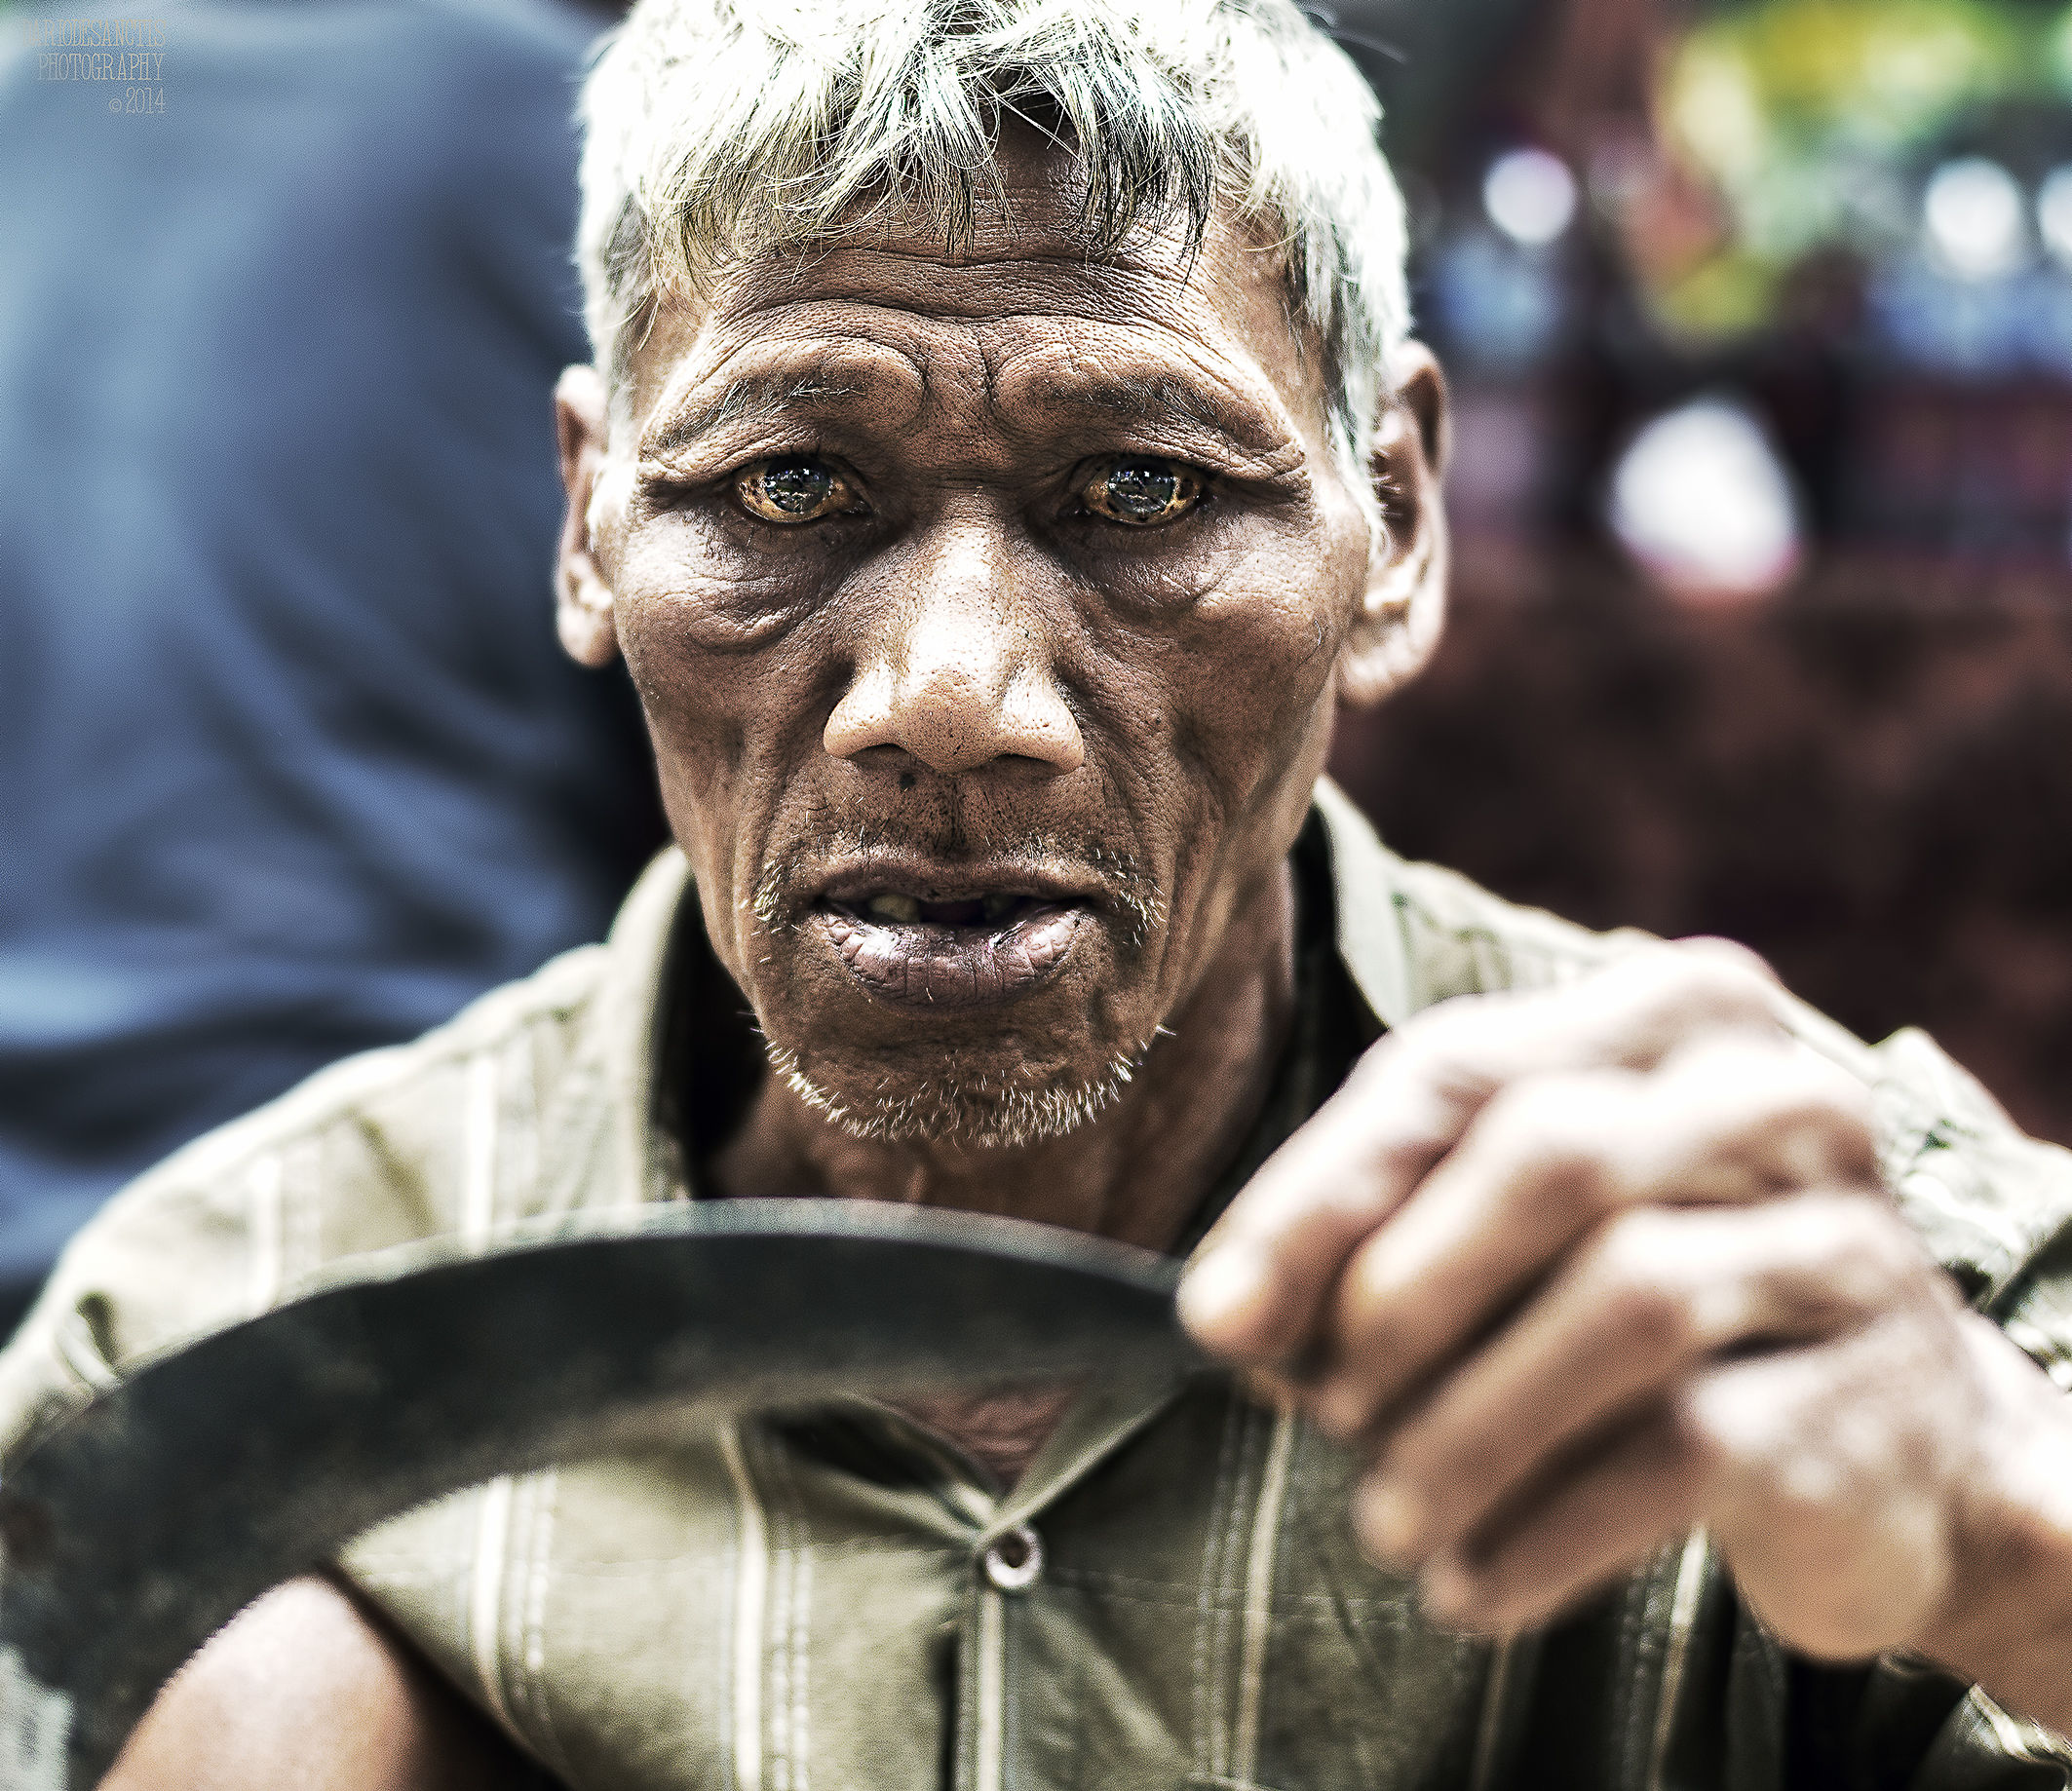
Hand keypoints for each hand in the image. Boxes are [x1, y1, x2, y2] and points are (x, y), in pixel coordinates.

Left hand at [1178, 944, 2037, 1663]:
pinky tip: (1472, 1584)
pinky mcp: (1875, 1384)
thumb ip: (1384, 1241)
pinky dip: (1546, 1529)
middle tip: (1318, 1417)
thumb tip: (1228, 1319)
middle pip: (1547, 1156)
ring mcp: (1844, 1232)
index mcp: (1670, 1014)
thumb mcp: (1521, 1237)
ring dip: (1464, 1433)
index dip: (1318, 1198)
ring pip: (1622, 1303)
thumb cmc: (1659, 1311)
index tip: (1217, 1322)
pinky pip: (1684, 1446)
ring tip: (1386, 1525)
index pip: (1455, 1071)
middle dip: (1398, 1302)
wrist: (1897, 1446)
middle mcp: (1775, 1093)